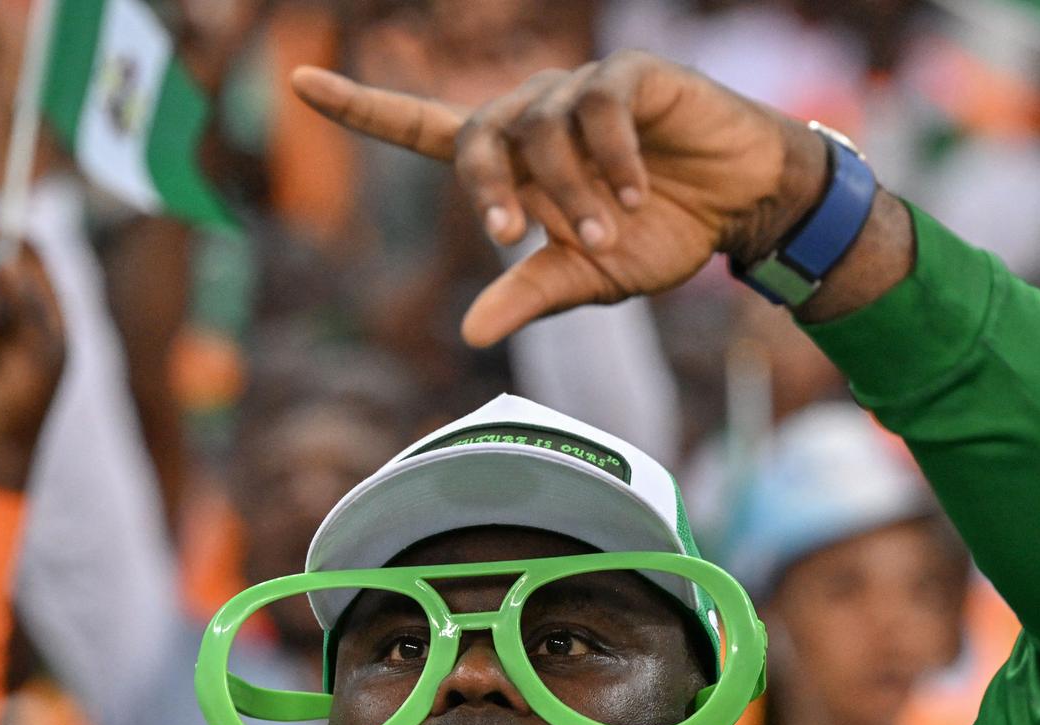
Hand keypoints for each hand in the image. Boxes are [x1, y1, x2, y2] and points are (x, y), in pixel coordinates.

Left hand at [290, 51, 904, 345]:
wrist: (741, 206)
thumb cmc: (662, 235)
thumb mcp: (592, 279)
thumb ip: (532, 295)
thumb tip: (467, 332)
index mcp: (512, 163)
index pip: (422, 126)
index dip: (363, 108)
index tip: (299, 84)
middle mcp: (533, 116)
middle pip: (476, 136)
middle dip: (488, 190)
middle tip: (512, 235)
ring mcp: (579, 90)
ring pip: (540, 126)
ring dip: (567, 189)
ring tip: (604, 230)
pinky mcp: (630, 76)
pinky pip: (600, 106)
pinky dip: (612, 156)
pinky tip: (636, 191)